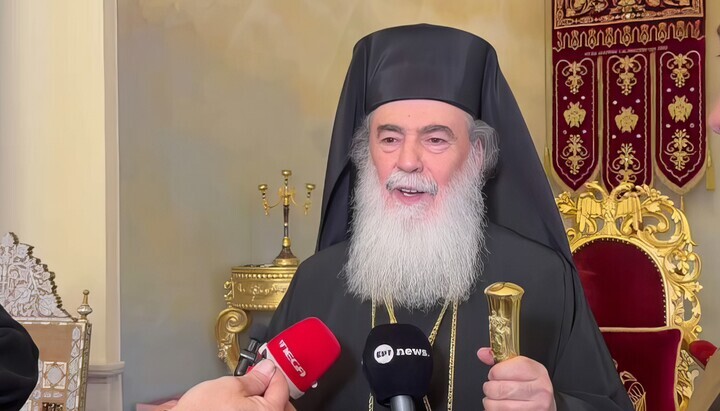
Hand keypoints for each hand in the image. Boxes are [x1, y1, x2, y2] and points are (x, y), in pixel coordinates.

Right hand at [171, 360, 295, 410]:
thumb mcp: (229, 386)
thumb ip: (254, 378)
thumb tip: (267, 369)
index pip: (282, 387)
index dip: (273, 371)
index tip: (266, 366)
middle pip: (281, 405)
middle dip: (273, 391)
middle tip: (261, 380)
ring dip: (264, 403)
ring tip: (250, 395)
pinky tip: (241, 407)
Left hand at [477, 347, 555, 410]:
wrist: (546, 405)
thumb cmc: (532, 386)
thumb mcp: (522, 368)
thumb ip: (501, 360)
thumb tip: (482, 354)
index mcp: (537, 372)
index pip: (506, 369)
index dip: (494, 372)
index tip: (495, 374)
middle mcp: (539, 390)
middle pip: (499, 389)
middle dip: (489, 388)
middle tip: (492, 388)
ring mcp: (536, 407)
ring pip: (498, 405)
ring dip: (490, 402)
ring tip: (495, 399)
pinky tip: (500, 407)